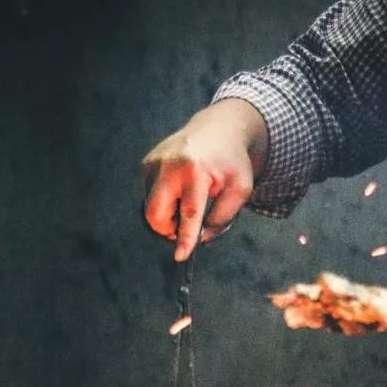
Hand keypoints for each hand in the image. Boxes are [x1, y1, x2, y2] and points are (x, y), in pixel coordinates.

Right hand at [141, 99, 267, 260]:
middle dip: (168, 229)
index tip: (181, 256)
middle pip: (156, 214)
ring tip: (189, 198)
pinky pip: (149, 196)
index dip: (184, 238)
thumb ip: (223, 218)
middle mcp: (169, 165)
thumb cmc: (230, 162)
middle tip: (185, 226)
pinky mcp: (146, 164)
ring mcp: (153, 163)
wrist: (217, 129)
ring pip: (151, 207)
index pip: (189, 212)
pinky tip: (180, 187)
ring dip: (169, 214)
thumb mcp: (240, 190)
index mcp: (195, 169)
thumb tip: (200, 239)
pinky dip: (164, 201)